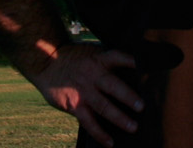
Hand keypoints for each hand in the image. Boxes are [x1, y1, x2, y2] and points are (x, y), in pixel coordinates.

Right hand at [23, 42, 143, 145]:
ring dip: (119, 118)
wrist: (47, 62)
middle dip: (128, 97)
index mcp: (100, 59)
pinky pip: (88, 122)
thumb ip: (108, 62)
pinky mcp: (73, 104)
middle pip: (113, 86)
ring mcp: (83, 90)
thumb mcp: (92, 53)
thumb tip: (134, 73)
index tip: (146, 67)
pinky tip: (109, 142)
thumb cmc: (76, 58)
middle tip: (142, 107)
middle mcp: (93, 74)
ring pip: (103, 106)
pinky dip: (99, 133)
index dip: (132, 62)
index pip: (118, 57)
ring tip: (133, 127)